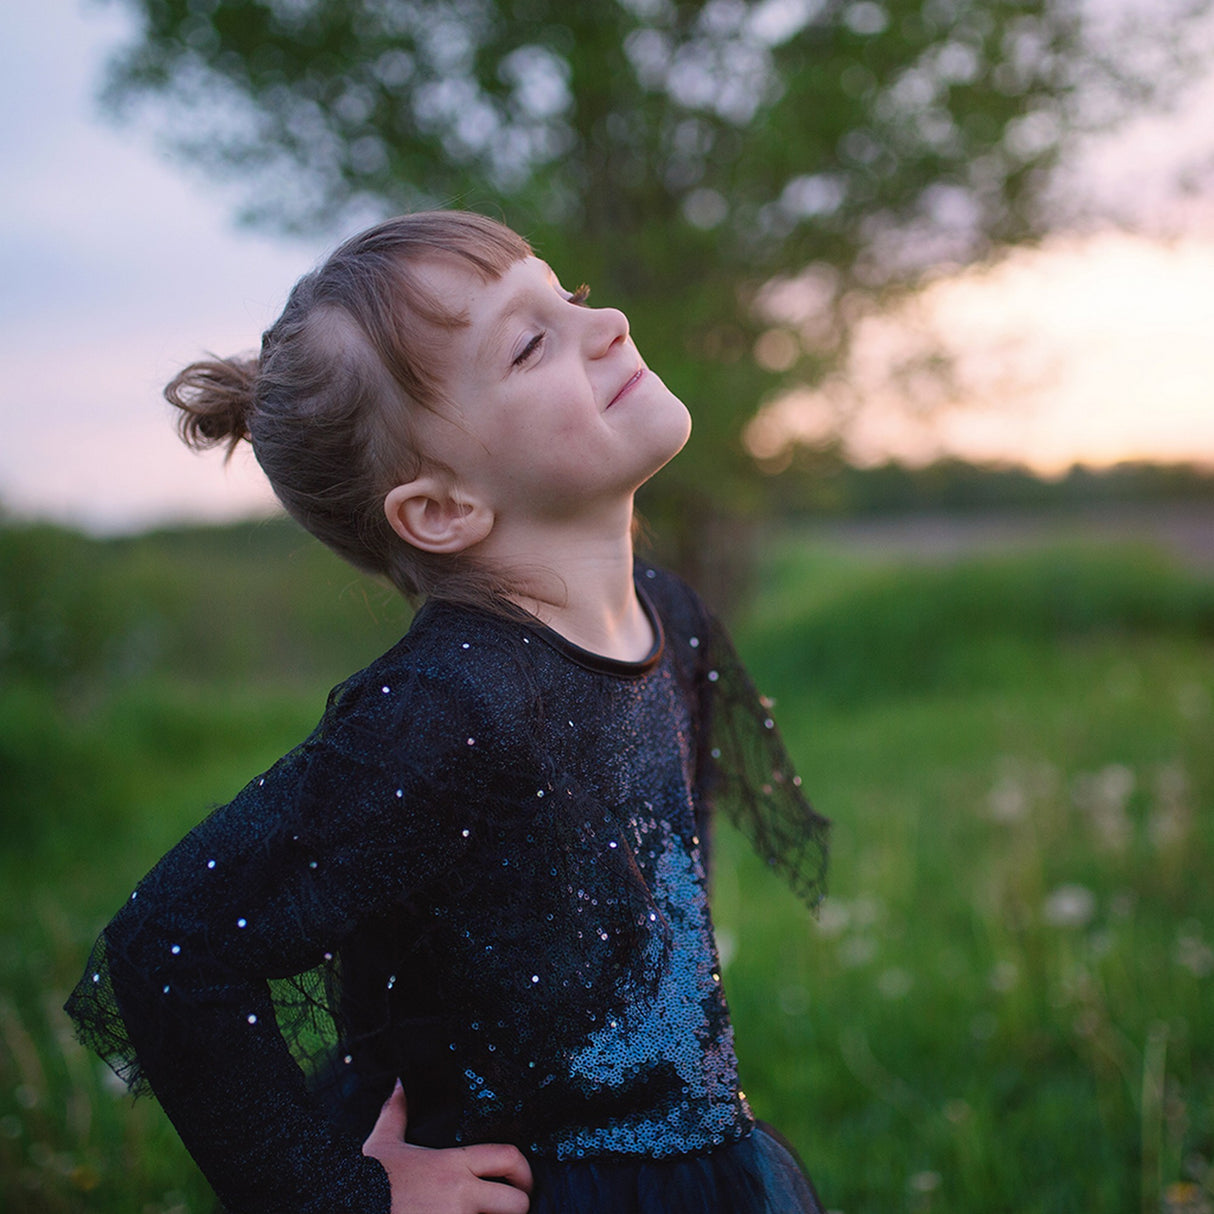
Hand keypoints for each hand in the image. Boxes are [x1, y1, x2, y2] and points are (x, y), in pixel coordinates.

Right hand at [362, 1081, 532, 1213]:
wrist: (343, 1207)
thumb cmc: (367, 1185)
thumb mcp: (382, 1145)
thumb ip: (397, 1113)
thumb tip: (400, 1084)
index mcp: (451, 1164)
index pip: (508, 1157)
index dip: (524, 1169)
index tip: (521, 1180)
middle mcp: (459, 1195)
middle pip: (517, 1202)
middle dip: (517, 1207)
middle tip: (509, 1208)